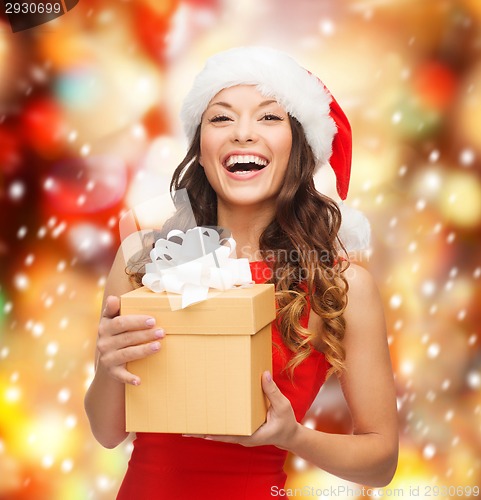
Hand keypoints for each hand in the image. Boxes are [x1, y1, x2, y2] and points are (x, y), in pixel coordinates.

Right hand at [96, 295, 164, 385]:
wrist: (107, 358)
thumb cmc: (116, 333)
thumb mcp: (112, 319)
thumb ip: (114, 308)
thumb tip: (113, 298)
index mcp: (105, 327)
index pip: (120, 323)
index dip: (136, 321)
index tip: (152, 320)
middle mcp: (103, 342)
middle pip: (127, 338)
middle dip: (145, 335)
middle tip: (162, 332)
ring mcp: (107, 358)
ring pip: (127, 354)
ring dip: (143, 350)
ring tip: (158, 346)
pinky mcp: (112, 371)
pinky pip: (121, 375)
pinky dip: (129, 378)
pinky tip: (139, 380)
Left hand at [183, 371, 299, 450]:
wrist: (289, 434)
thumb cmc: (286, 422)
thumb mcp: (282, 406)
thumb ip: (272, 391)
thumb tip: (263, 374)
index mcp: (251, 435)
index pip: (228, 436)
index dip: (213, 433)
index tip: (199, 431)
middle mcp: (243, 437)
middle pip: (219, 435)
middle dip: (203, 431)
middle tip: (185, 426)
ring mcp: (241, 435)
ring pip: (220, 432)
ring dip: (207, 427)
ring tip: (189, 421)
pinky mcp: (241, 430)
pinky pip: (226, 427)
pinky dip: (216, 423)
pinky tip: (206, 417)